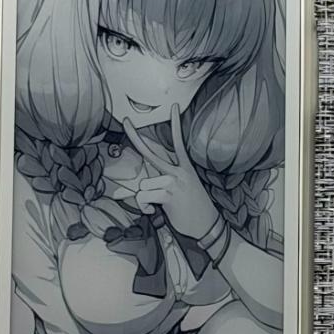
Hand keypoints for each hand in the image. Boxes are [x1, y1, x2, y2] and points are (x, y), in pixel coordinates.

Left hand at [124, 103, 219, 239]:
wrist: (207, 226)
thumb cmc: (194, 209)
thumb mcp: (184, 189)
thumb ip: (165, 180)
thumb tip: (144, 180)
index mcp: (184, 168)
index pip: (177, 142)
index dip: (175, 124)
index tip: (173, 107)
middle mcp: (179, 171)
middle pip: (151, 152)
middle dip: (135, 136)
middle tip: (126, 121)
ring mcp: (173, 181)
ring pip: (143, 184)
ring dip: (145, 198)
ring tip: (157, 205)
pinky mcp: (168, 194)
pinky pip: (144, 197)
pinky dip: (146, 207)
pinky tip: (156, 211)